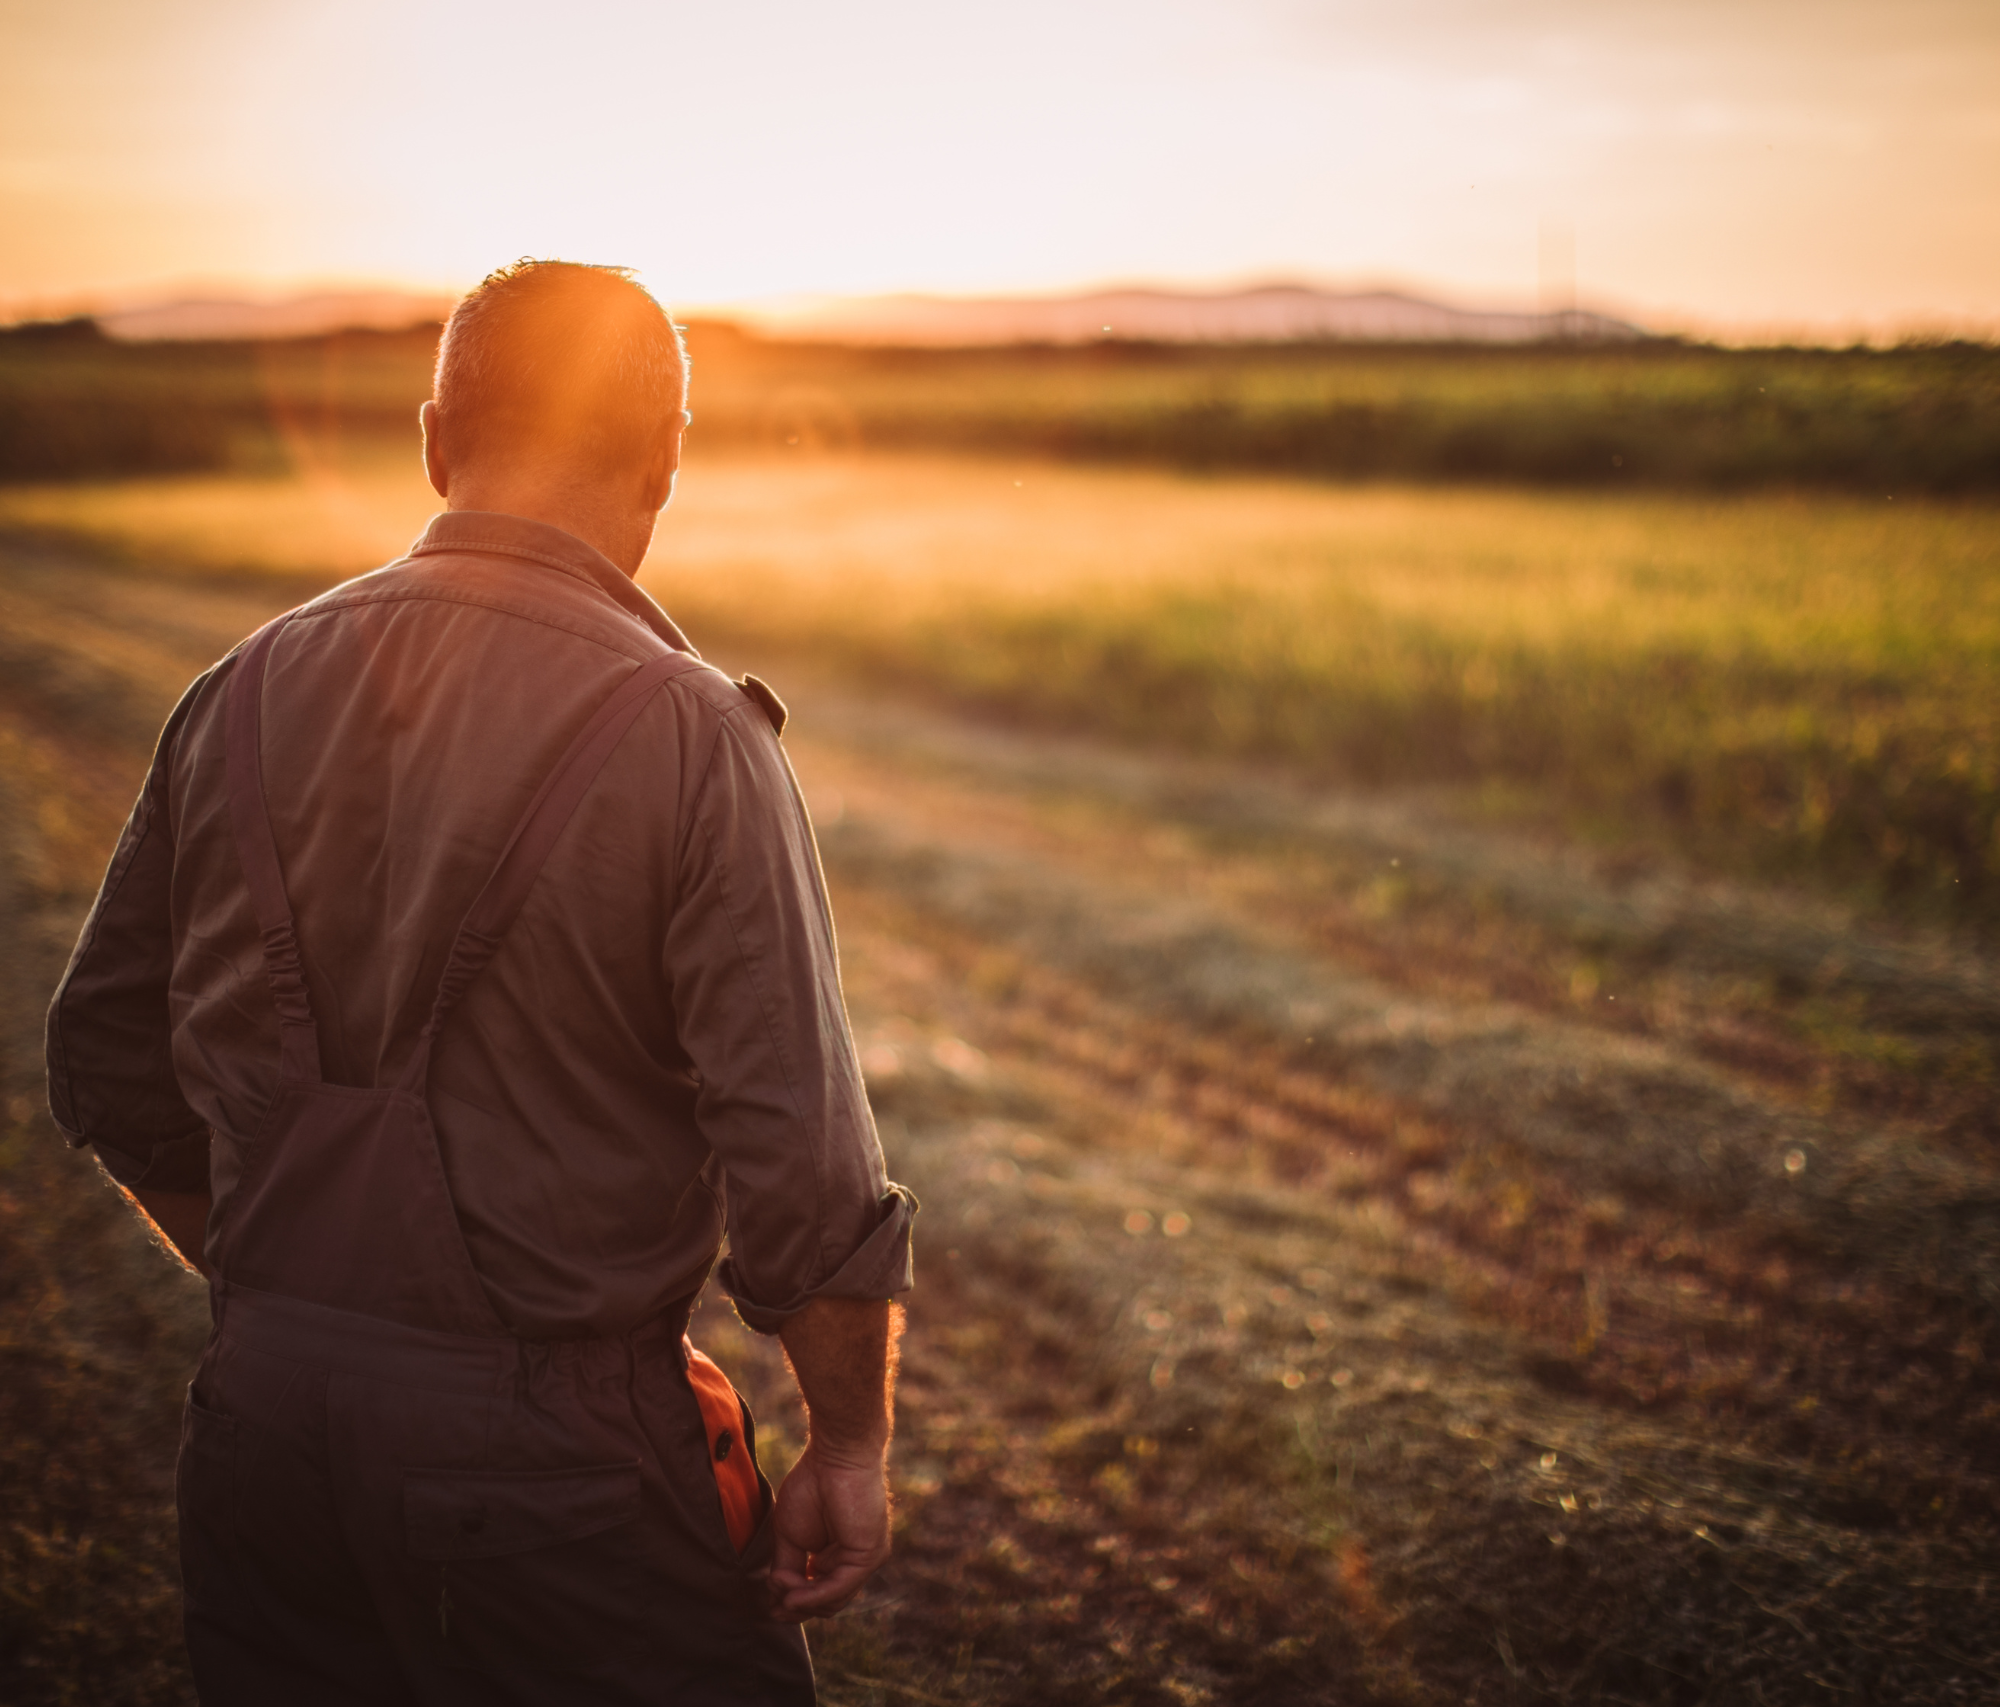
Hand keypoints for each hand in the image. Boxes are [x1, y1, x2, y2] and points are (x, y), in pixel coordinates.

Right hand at [767, 1440, 890, 1619]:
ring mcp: (864, 1560)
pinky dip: (814, 1595)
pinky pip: (840, 1587)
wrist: (834, 1457)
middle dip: (797, 1609)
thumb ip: (787, 1568)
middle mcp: (853, 1562)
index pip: (819, 1594)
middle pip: (827, 1603)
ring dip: (802, 1601)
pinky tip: (793, 1596)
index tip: (770, 1608)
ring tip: (779, 1590)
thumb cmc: (812, 1487)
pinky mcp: (868, 1555)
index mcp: (836, 1557)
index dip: (794, 1605)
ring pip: (834, 1600)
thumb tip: (779, 1598)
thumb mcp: (789, 1536)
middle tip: (773, 1610)